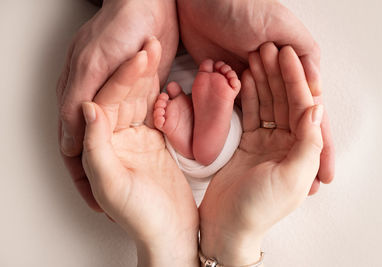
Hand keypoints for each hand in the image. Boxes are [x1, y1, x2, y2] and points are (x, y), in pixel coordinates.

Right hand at [57, 0, 178, 210]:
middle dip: (105, 174)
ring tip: (137, 186)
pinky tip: (152, 156)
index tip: (96, 205)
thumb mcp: (92, 65)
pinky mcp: (142, 92)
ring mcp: (120, 98)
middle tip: (116, 203)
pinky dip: (143, 142)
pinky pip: (140, 124)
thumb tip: (67, 141)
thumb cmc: (120, 27)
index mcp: (78, 96)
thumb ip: (76, 102)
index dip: (82, 178)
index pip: (74, 148)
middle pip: (97, 148)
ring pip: (119, 139)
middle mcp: (96, 100)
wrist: (151, 3)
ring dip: (126, 161)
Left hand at [81, 39, 198, 265]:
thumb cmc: (140, 217)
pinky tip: (164, 74)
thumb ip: (95, 147)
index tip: (138, 57)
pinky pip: (153, 110)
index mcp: (98, 148)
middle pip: (122, 96)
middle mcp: (113, 140)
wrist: (171, 231)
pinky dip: (159, 92)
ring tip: (157, 49)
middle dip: (135, 69)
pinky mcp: (154, 141)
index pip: (106, 104)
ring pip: (138, 100)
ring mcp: (135, 139)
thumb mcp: (113, 185)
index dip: (121, 79)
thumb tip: (87, 107)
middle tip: (151, 43)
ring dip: (147, 75)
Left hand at [177, 0, 333, 191]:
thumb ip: (306, 58)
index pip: (311, 117)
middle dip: (300, 159)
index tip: (325, 178)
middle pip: (290, 128)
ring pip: (266, 126)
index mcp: (294, 71)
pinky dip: (246, 135)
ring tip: (279, 182)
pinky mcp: (225, 89)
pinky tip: (248, 155)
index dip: (320, 148)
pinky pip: (238, 116)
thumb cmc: (244, 7)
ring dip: (274, 152)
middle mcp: (273, 83)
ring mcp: (249, 88)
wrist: (201, 2)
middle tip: (305, 191)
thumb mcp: (282, 27)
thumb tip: (316, 96)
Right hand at [199, 44, 322, 264]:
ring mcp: (266, 143)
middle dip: (277, 75)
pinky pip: (250, 114)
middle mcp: (287, 145)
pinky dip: (247, 96)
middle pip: (284, 102)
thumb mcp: (290, 178)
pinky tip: (244, 78)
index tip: (286, 57)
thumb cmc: (258, 208)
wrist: (226, 226)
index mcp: (302, 152)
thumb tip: (317, 108)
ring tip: (254, 57)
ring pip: (267, 105)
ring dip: (262, 81)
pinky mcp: (247, 144)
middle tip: (267, 49)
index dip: (295, 81)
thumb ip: (308, 143)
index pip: (302, 108)